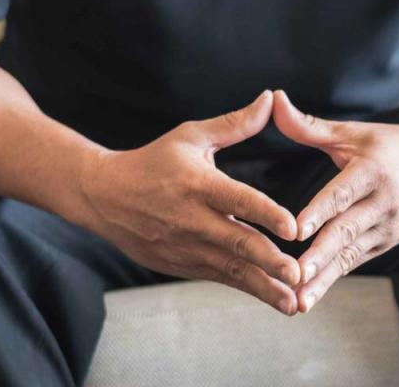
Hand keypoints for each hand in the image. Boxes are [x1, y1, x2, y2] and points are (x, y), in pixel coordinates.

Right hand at [76, 91, 302, 314]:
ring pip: (231, 270)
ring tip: (294, 301)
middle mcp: (192, 219)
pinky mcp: (183, 266)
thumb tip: (271, 98)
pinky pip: (220, 278)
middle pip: (236, 242)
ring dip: (264, 287)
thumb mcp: (191, 137)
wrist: (101, 197)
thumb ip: (235, 124)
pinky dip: (248, 289)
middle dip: (269, 261)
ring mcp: (186, 247)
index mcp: (197, 184)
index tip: (293, 227)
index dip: (266, 213)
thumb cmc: (153, 161)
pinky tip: (275, 298)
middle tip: (297, 272)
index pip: (237, 199)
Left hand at [271, 91, 398, 311]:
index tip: (297, 229)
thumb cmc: (390, 146)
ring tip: (299, 300)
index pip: (342, 193)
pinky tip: (309, 296)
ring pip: (350, 255)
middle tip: (295, 275)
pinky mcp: (386, 243)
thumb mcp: (354, 132)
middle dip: (320, 256)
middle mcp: (383, 203)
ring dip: (324, 278)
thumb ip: (310, 125)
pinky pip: (355, 262)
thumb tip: (275, 100)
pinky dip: (332, 279)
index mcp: (373, 171)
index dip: (320, 211)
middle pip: (346, 231)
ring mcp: (387, 227)